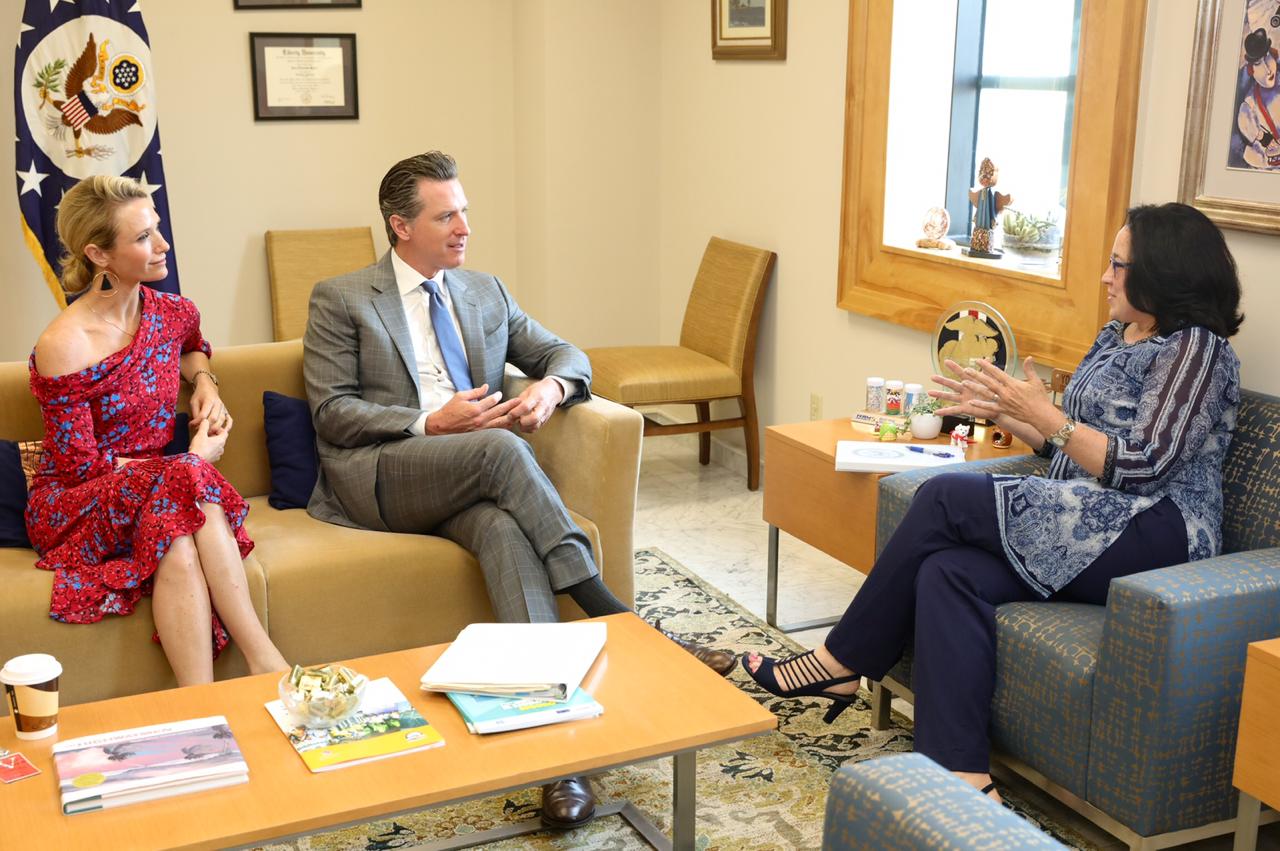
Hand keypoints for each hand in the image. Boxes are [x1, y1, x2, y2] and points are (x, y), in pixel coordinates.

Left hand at [189, 383, 230, 433]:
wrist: (208, 388)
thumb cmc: (200, 395)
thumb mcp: (194, 402)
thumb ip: (195, 413)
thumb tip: (195, 425)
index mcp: (209, 400)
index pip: (204, 414)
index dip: (197, 421)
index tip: (191, 425)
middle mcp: (218, 404)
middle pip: (214, 418)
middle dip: (206, 426)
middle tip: (200, 431)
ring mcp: (223, 408)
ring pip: (221, 420)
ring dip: (215, 428)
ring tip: (208, 433)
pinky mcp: (225, 411)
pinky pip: (229, 419)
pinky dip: (228, 426)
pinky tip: (223, 431)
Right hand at [189, 417, 228, 462]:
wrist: (195, 462)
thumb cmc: (199, 448)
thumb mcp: (201, 434)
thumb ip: (204, 426)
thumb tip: (205, 421)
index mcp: (221, 441)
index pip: (224, 432)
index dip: (219, 428)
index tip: (212, 428)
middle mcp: (221, 448)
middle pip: (221, 439)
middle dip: (214, 435)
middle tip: (207, 433)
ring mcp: (217, 455)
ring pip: (217, 446)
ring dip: (212, 443)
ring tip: (204, 441)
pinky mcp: (213, 459)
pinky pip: (213, 452)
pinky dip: (210, 449)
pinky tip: (202, 448)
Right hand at [426, 384, 521, 433]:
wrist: (441, 426)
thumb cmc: (449, 410)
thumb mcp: (460, 396)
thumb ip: (475, 392)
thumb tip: (486, 387)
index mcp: (475, 408)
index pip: (492, 401)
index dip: (497, 396)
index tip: (500, 394)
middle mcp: (480, 419)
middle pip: (499, 411)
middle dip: (511, 405)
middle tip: (520, 401)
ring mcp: (481, 428)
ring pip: (500, 423)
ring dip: (510, 417)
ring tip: (519, 413)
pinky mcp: (480, 434)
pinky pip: (495, 430)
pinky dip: (503, 427)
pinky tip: (509, 424)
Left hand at [507, 378, 563, 433]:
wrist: (553, 391)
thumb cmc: (538, 390)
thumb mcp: (527, 392)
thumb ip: (519, 402)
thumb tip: (508, 412)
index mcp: (537, 396)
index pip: (526, 406)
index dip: (516, 412)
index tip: (509, 414)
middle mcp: (543, 406)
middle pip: (534, 418)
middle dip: (522, 422)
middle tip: (516, 420)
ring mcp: (545, 414)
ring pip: (536, 425)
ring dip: (525, 427)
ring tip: (519, 422)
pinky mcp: (545, 420)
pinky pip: (536, 428)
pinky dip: (528, 429)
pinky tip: (524, 425)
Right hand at [930, 359, 991, 419]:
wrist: (997, 406)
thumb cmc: (992, 393)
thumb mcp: (990, 381)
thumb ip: (987, 371)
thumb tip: (988, 358)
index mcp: (970, 382)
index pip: (961, 373)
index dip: (954, 367)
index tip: (946, 361)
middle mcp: (964, 390)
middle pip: (952, 384)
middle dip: (942, 381)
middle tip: (932, 377)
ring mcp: (963, 399)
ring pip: (949, 396)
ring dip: (939, 394)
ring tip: (929, 392)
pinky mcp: (964, 408)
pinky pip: (953, 410)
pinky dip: (944, 411)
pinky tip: (936, 412)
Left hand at [937, 356, 1055, 428]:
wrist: (1041, 415)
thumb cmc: (1039, 398)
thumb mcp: (1035, 381)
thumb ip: (1029, 369)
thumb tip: (1029, 357)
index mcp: (1013, 383)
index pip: (997, 372)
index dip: (986, 366)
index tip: (978, 360)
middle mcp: (1006, 392)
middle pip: (988, 381)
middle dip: (976, 375)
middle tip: (966, 370)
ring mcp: (1003, 402)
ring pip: (986, 393)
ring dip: (975, 387)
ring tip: (964, 383)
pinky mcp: (1003, 410)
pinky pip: (990, 407)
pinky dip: (980, 405)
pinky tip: (971, 402)